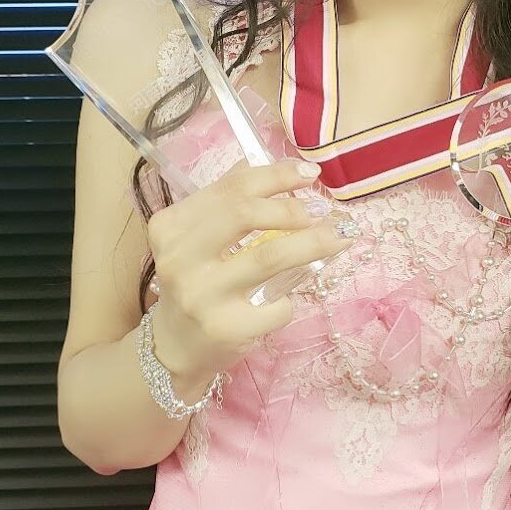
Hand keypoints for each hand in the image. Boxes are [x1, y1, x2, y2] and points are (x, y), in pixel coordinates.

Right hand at [145, 157, 357, 383]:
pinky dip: (291, 299)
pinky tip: (286, 300)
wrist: (173, 345)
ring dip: (313, 243)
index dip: (275, 175)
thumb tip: (265, 164)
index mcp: (172, 226)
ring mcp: (202, 294)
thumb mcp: (195, 238)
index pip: (229, 188)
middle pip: (245, 215)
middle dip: (292, 208)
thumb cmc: (194, 282)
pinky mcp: (226, 327)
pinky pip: (277, 303)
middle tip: (320, 213)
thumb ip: (224, 201)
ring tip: (339, 238)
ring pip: (270, 256)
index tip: (309, 173)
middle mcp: (180, 257)